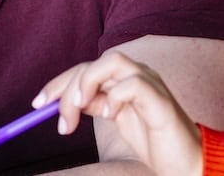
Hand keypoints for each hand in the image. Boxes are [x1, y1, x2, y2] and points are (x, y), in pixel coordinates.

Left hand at [35, 51, 203, 175]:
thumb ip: (97, 103)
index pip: (87, 68)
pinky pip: (134, 84)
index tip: (38, 104)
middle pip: (96, 63)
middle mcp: (139, 74)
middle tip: (60, 121)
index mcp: (126, 78)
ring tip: (79, 110)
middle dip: (69, 87)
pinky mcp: (161, 101)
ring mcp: (152, 84)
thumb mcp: (116, 118)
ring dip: (87, 83)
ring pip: (114, 61)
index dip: (59, 82)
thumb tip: (67, 101)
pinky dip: (115, 97)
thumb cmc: (154, 140)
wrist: (186, 162)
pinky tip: (110, 116)